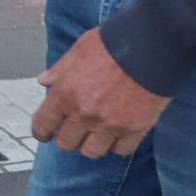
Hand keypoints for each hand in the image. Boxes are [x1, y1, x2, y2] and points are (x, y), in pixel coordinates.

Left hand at [31, 28, 170, 157]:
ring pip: (91, 152)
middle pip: (66, 144)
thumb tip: (44, 81)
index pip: (43, 125)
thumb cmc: (113, 43)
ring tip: (97, 132)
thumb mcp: (79, 49)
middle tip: (74, 129)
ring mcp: (110, 124)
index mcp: (66, 93)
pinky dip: (118, 144)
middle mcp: (84, 114)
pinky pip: (120, 150)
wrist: (153, 45)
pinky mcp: (135, 129)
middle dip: (68, 137)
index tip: (46, 132)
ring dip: (92, 143)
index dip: (42, 131)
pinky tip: (118, 132)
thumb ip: (60, 69)